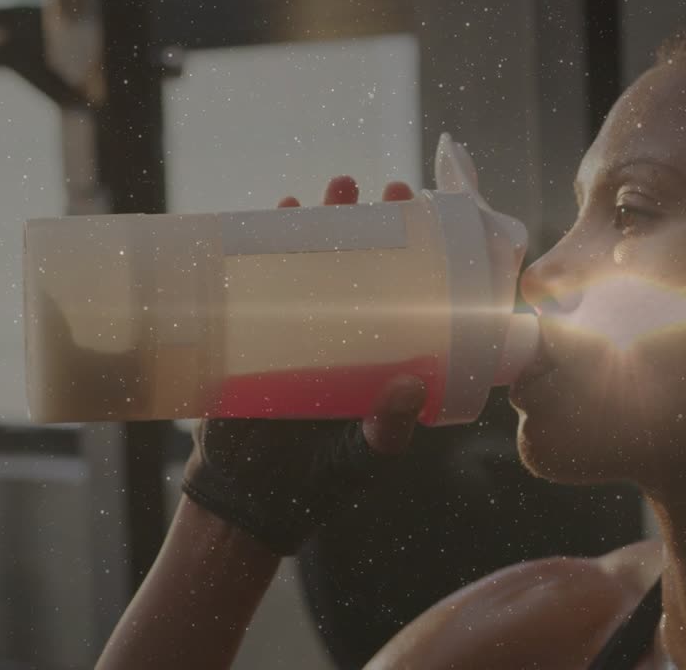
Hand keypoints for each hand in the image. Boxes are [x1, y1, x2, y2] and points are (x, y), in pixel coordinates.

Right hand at [182, 177, 424, 555]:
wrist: (251, 497)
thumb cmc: (322, 477)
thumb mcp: (366, 452)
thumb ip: (389, 426)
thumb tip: (410, 384)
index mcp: (385, 354)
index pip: (412, 292)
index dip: (424, 255)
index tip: (434, 221)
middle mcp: (349, 332)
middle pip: (367, 263)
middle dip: (376, 221)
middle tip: (388, 189)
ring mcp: (302, 327)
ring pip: (318, 260)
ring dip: (326, 218)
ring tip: (336, 187)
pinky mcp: (256, 331)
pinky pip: (263, 278)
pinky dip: (267, 243)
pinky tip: (279, 211)